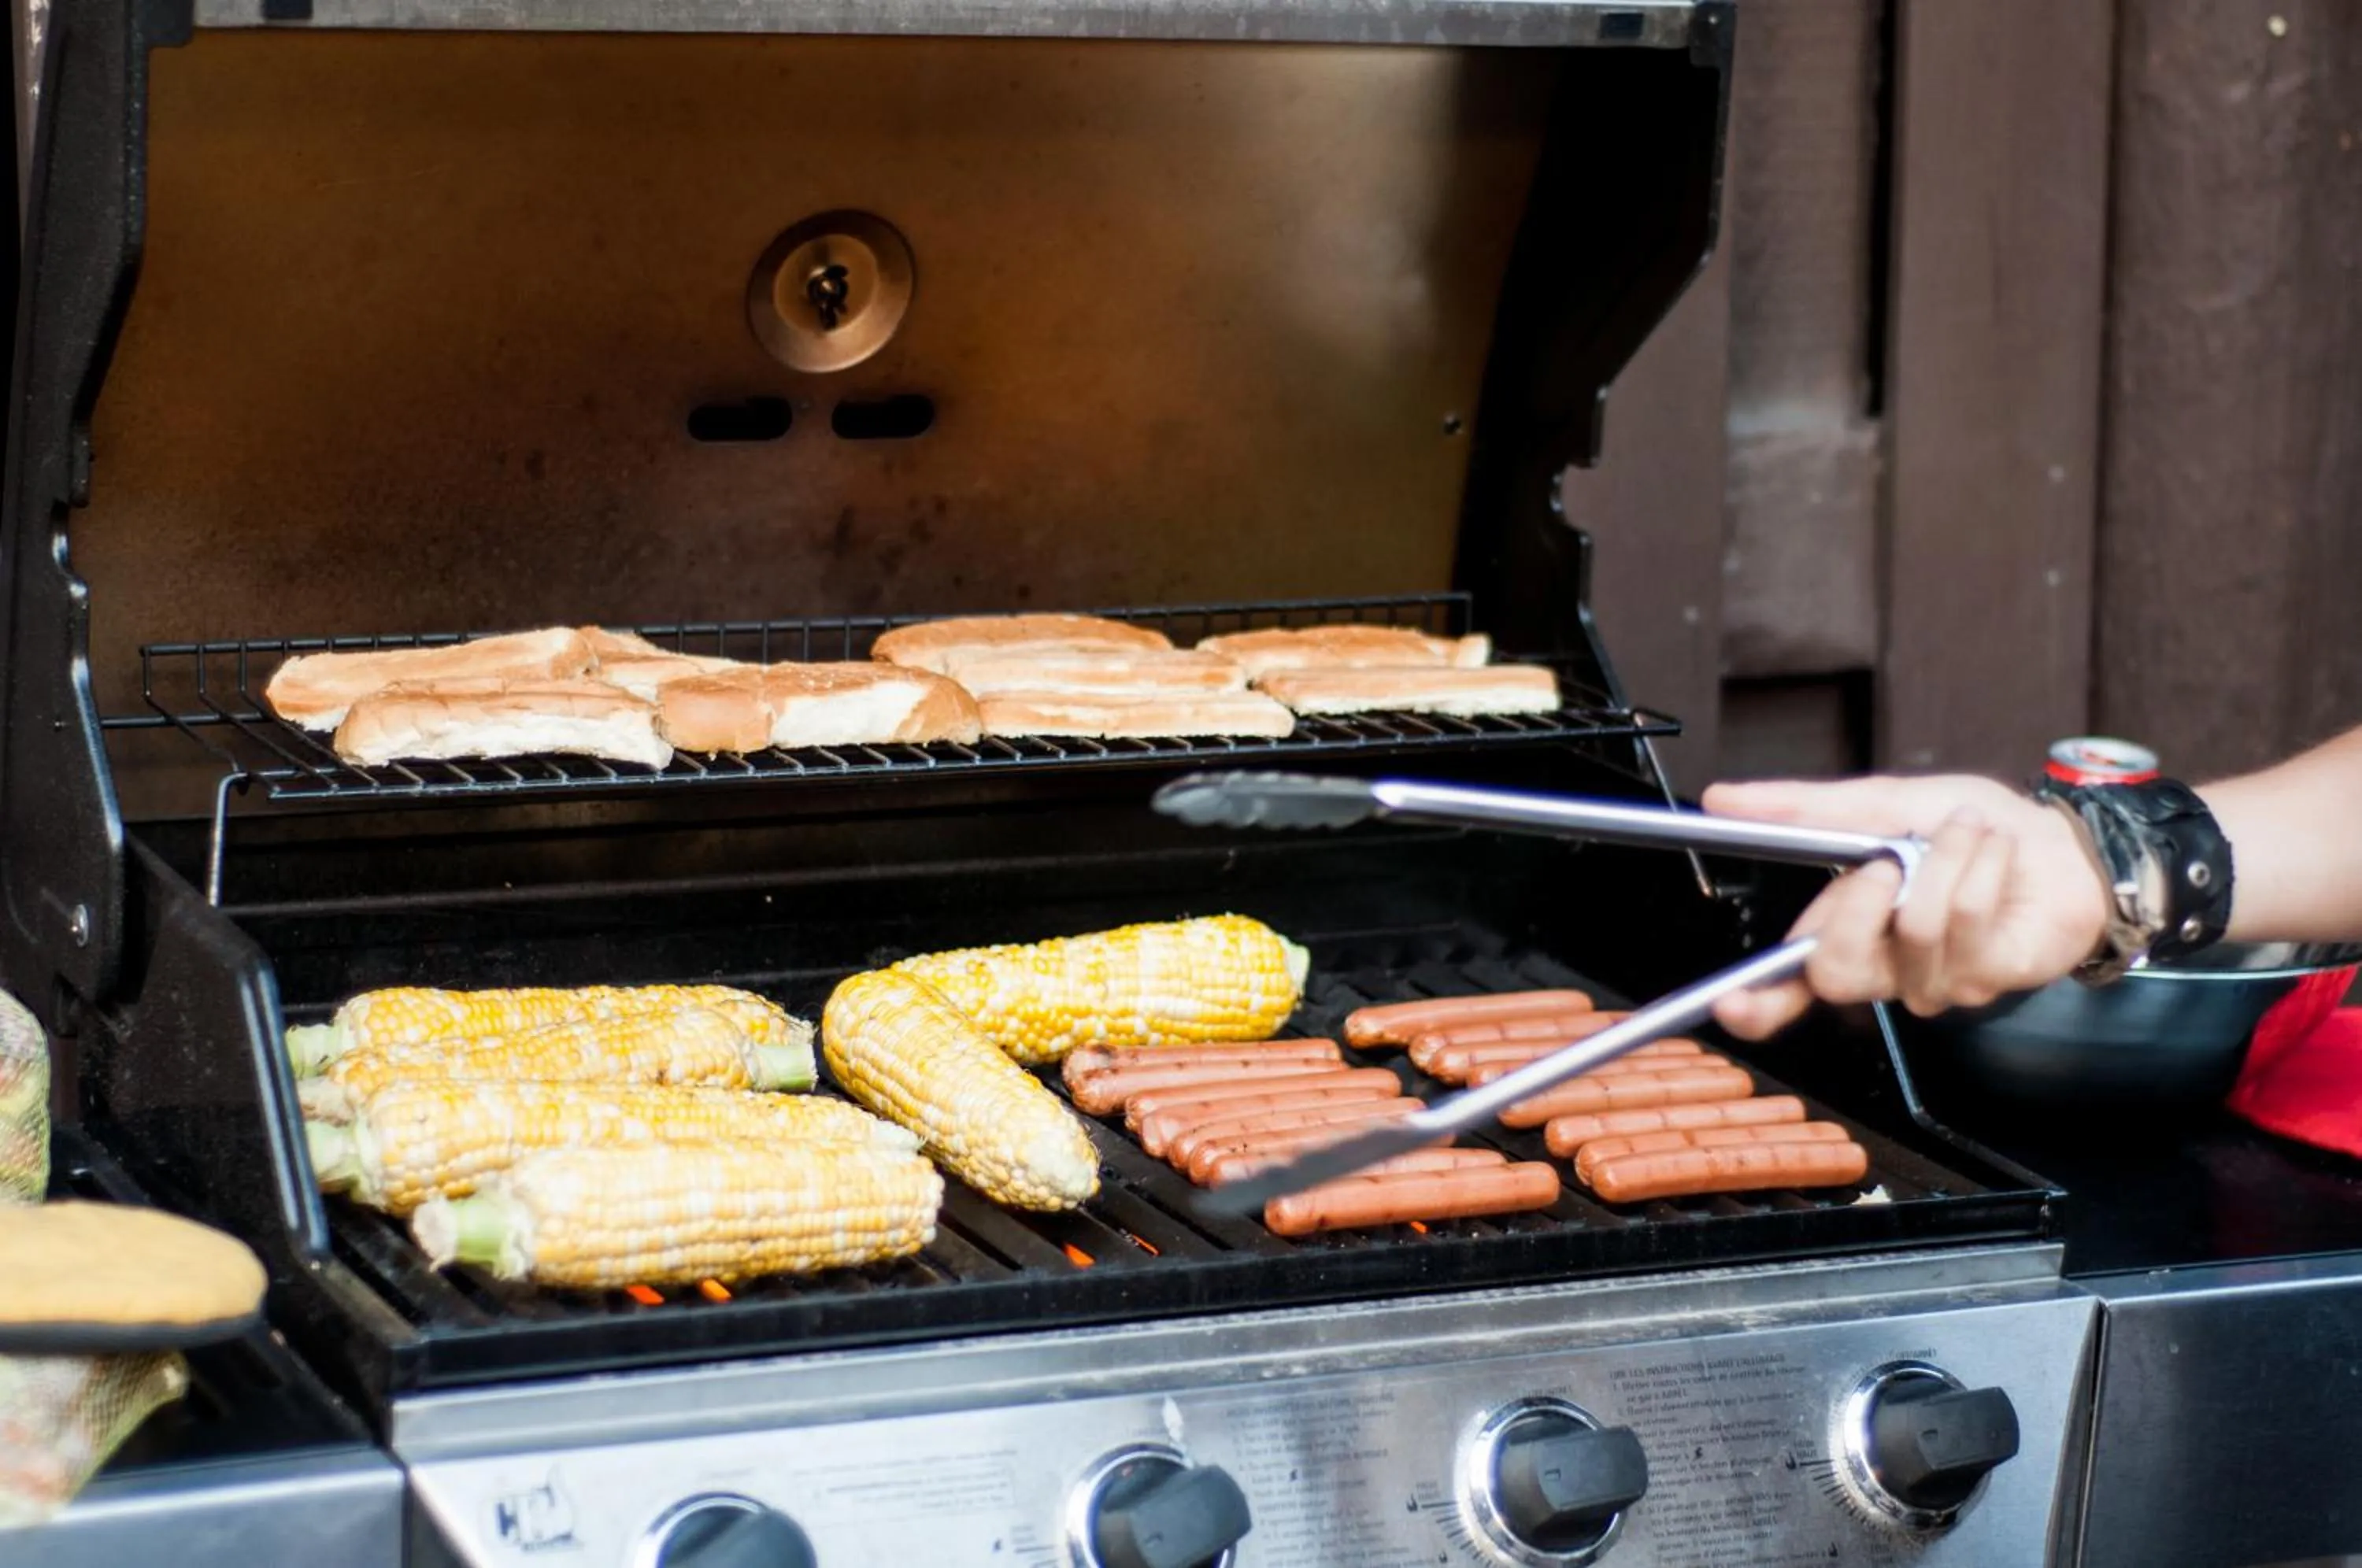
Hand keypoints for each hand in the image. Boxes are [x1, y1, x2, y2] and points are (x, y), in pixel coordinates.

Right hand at [1699, 775, 2112, 1038]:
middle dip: (1854, 905)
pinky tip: (1996, 853)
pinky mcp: (1989, 979)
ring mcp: (1937, 982)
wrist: (2061, 840)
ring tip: (1967, 832)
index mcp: (1847, 932)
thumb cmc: (1974, 831)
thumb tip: (1721, 798)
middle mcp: (1885, 969)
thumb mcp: (1883, 803)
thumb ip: (1804, 808)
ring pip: (1912, 928)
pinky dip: (1981, 867)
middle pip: (1836, 972)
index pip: (1789, 986)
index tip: (1729, 1003)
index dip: (1756, 1004)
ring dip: (1942, 860)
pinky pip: (1965, 921)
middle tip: (1885, 861)